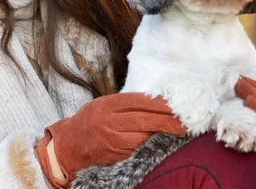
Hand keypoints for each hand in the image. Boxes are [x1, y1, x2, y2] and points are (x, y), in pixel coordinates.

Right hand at [35, 93, 185, 187]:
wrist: (70, 145)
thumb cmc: (89, 121)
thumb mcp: (103, 105)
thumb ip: (124, 103)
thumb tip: (153, 100)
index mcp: (106, 105)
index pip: (137, 101)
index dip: (158, 102)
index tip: (175, 103)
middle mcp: (109, 121)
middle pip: (144, 119)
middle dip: (167, 119)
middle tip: (185, 120)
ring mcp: (112, 139)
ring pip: (143, 135)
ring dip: (162, 132)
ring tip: (179, 129)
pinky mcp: (116, 153)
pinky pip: (138, 147)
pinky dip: (150, 142)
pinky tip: (161, 139)